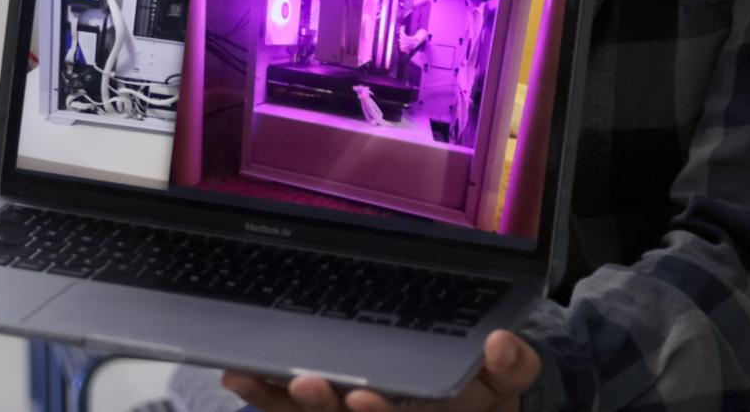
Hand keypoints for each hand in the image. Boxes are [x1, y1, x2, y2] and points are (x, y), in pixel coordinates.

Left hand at [221, 329, 539, 411]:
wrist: (470, 398)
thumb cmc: (485, 390)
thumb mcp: (510, 382)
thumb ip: (513, 366)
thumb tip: (502, 343)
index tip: (362, 394)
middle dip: (320, 407)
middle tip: (304, 381)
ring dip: (276, 399)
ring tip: (246, 373)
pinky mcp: (326, 410)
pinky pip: (287, 409)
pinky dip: (263, 393)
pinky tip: (237, 371)